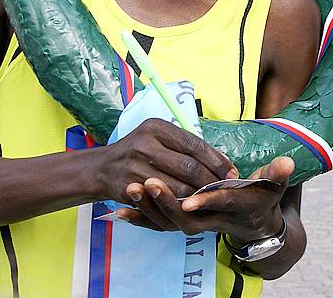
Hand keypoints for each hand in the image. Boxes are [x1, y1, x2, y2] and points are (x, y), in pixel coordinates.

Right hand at [98, 118, 237, 208]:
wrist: (101, 168)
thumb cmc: (139, 152)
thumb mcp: (157, 137)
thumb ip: (184, 145)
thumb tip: (221, 161)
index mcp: (156, 127)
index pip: (194, 144)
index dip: (216, 160)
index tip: (231, 171)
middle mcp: (145, 143)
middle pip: (188, 166)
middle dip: (211, 180)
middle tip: (225, 189)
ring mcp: (135, 165)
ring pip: (178, 185)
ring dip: (198, 195)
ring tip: (213, 199)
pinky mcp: (129, 187)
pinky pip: (163, 199)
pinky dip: (181, 203)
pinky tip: (192, 206)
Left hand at [117, 156, 293, 242]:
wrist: (255, 223)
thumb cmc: (264, 198)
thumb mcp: (275, 185)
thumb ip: (278, 174)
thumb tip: (287, 163)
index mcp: (235, 208)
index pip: (219, 205)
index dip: (206, 201)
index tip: (191, 197)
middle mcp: (213, 221)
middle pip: (186, 218)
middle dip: (166, 202)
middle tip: (147, 183)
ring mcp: (196, 224)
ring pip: (168, 223)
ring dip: (148, 208)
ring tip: (130, 188)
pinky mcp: (183, 223)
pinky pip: (158, 225)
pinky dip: (140, 219)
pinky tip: (119, 210)